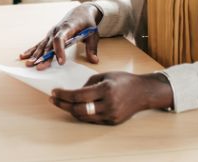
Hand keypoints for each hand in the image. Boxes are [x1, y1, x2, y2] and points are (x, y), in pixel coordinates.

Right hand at [20, 3, 100, 68]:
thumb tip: (94, 60)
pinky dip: (32, 50)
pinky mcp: (49, 36)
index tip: (61, 62)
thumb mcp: (93, 33)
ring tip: (29, 64)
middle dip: (43, 57)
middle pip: (49, 45)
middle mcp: (57, 30)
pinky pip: (39, 44)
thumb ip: (92, 47)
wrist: (80, 12)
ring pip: (42, 45)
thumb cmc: (87, 23)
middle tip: (39, 67)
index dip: (59, 50)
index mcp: (68, 27)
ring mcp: (51, 33)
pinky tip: (23, 56)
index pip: (61, 39)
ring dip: (35, 55)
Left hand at [50, 72, 172, 124]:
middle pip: (79, 109)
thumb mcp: (105, 75)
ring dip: (70, 110)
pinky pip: (92, 119)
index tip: (54, 92)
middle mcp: (108, 104)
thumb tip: (73, 92)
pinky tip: (75, 108)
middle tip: (53, 99)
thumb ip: (88, 84)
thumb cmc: (124, 80)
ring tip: (62, 103)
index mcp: (106, 89)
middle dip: (63, 104)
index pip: (78, 95)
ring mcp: (111, 115)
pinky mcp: (112, 121)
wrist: (144, 92)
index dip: (64, 95)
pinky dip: (82, 114)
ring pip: (84, 117)